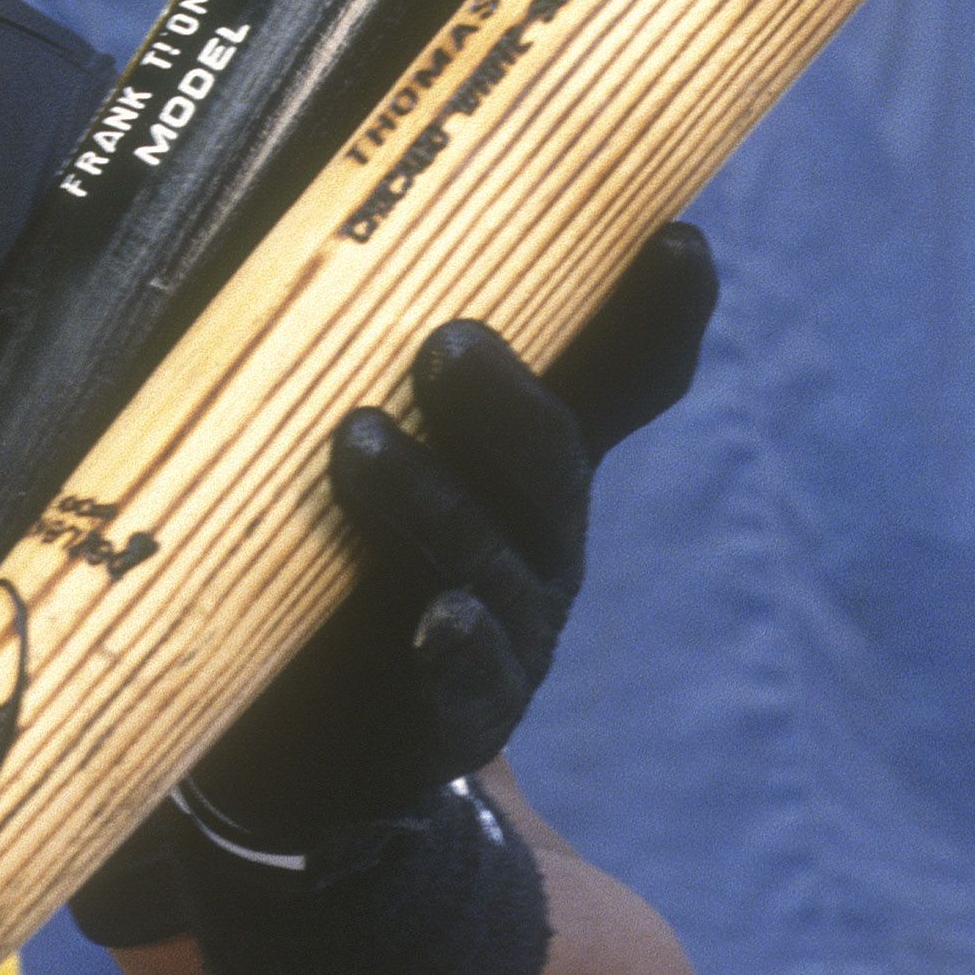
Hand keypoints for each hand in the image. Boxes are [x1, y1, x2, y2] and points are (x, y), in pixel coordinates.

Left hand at [181, 223, 717, 861]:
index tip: (678, 241)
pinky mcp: (450, 723)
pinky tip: (435, 618)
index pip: (616, 384)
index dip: (654, 319)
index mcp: (524, 468)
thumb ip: (344, 362)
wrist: (295, 754)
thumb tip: (297, 221)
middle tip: (447, 344)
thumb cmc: (323, 565)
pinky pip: (468, 679)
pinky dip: (456, 646)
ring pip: (494, 561)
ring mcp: (506, 637)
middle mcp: (537, 545)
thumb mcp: (352, 456)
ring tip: (358, 442)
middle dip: (509, 406)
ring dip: (433, 499)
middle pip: (554, 467)